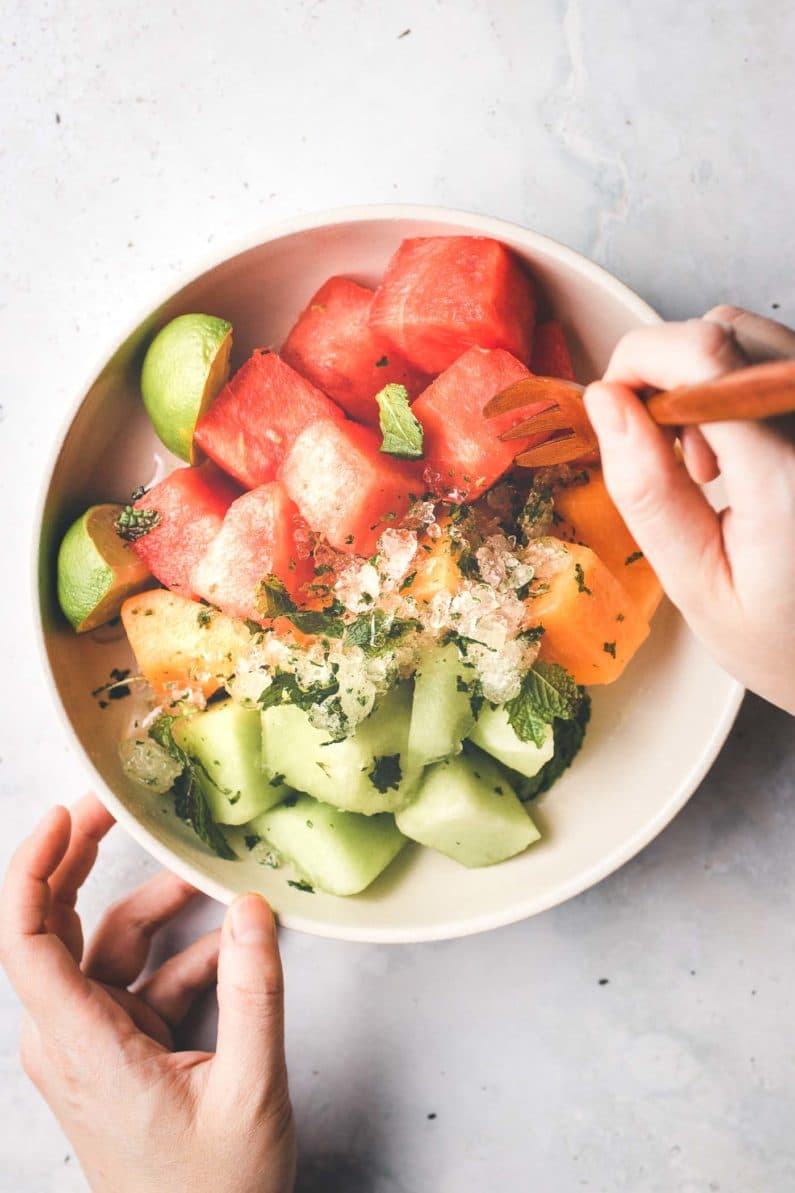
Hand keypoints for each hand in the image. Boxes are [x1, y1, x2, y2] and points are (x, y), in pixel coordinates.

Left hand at [0, 795, 295, 1192]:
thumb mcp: (248, 1089)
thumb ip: (253, 994)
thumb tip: (251, 908)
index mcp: (83, 1047)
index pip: (25, 942)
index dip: (32, 870)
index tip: (64, 815)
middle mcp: (72, 1039)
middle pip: (58, 928)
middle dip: (82, 860)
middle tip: (118, 806)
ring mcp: (95, 1045)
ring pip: (110, 949)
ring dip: (160, 909)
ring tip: (210, 877)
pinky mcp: (122, 1051)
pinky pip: (145, 981)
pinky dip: (186, 957)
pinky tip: (234, 948)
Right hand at [583, 306, 794, 713]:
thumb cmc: (785, 640)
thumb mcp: (697, 586)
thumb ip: (647, 492)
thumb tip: (604, 401)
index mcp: (787, 480)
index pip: (705, 355)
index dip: (639, 362)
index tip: (614, 411)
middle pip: (728, 330)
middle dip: (670, 373)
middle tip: (671, 457)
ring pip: (757, 337)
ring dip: (709, 380)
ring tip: (713, 464)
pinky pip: (780, 366)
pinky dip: (742, 391)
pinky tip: (746, 453)